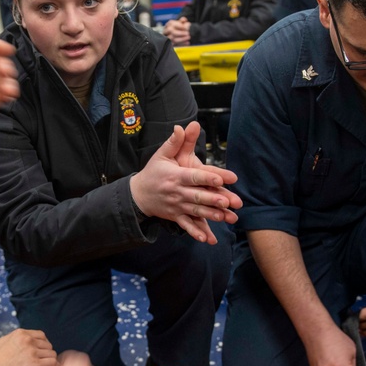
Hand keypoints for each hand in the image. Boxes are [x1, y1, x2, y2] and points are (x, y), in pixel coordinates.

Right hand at [0, 329, 57, 365]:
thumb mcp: (3, 342)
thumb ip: (15, 339)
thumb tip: (23, 340)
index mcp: (20, 334)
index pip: (41, 335)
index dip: (43, 343)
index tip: (40, 351)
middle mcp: (28, 341)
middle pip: (48, 345)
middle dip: (46, 353)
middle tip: (41, 361)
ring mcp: (32, 352)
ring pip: (51, 354)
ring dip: (49, 361)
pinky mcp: (36, 364)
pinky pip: (52, 363)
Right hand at [130, 122, 241, 243]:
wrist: (137, 194)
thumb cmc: (153, 172)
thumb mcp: (161, 154)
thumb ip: (174, 142)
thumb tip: (181, 127)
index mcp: (175, 176)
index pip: (193, 176)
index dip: (207, 177)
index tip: (221, 178)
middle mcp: (177, 192)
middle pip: (197, 196)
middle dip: (212, 199)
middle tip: (228, 201)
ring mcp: (176, 206)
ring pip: (196, 212)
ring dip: (210, 215)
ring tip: (225, 217)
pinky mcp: (175, 217)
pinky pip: (186, 226)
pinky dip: (195, 232)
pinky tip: (207, 238)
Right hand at [163, 17, 191, 45]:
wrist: (178, 35)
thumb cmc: (180, 27)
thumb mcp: (181, 23)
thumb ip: (182, 20)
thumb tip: (184, 19)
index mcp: (169, 24)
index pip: (173, 24)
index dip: (180, 26)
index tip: (186, 28)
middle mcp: (166, 30)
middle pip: (172, 32)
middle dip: (181, 33)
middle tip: (188, 33)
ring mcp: (167, 37)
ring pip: (173, 39)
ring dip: (182, 39)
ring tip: (189, 37)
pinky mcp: (170, 43)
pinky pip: (175, 44)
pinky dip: (182, 43)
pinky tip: (187, 42)